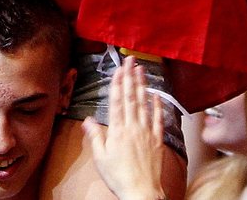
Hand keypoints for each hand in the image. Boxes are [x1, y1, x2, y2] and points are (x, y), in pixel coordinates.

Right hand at [83, 57, 164, 199]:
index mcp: (117, 130)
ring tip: (141, 69)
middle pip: (131, 97)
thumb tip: (87, 119)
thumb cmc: (119, 177)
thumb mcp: (100, 158)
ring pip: (144, 103)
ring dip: (142, 85)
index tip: (118, 68)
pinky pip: (158, 119)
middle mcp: (132, 127)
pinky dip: (158, 105)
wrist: (141, 193)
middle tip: (130, 60)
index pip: (117, 101)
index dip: (117, 83)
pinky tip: (156, 94)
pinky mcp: (157, 140)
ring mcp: (146, 132)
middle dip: (130, 76)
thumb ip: (95, 136)